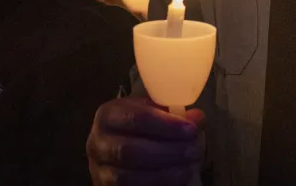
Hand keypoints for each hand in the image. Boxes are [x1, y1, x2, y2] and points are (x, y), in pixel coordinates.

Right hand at [87, 98, 204, 185]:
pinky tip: (178, 180)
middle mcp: (97, 143)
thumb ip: (177, 117)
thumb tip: (197, 118)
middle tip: (194, 151)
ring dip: (165, 173)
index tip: (191, 129)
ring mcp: (100, 171)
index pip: (135, 118)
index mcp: (108, 115)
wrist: (131, 154)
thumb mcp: (158, 116)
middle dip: (167, 152)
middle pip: (131, 150)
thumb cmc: (145, 130)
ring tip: (190, 167)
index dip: (165, 125)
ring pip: (129, 177)